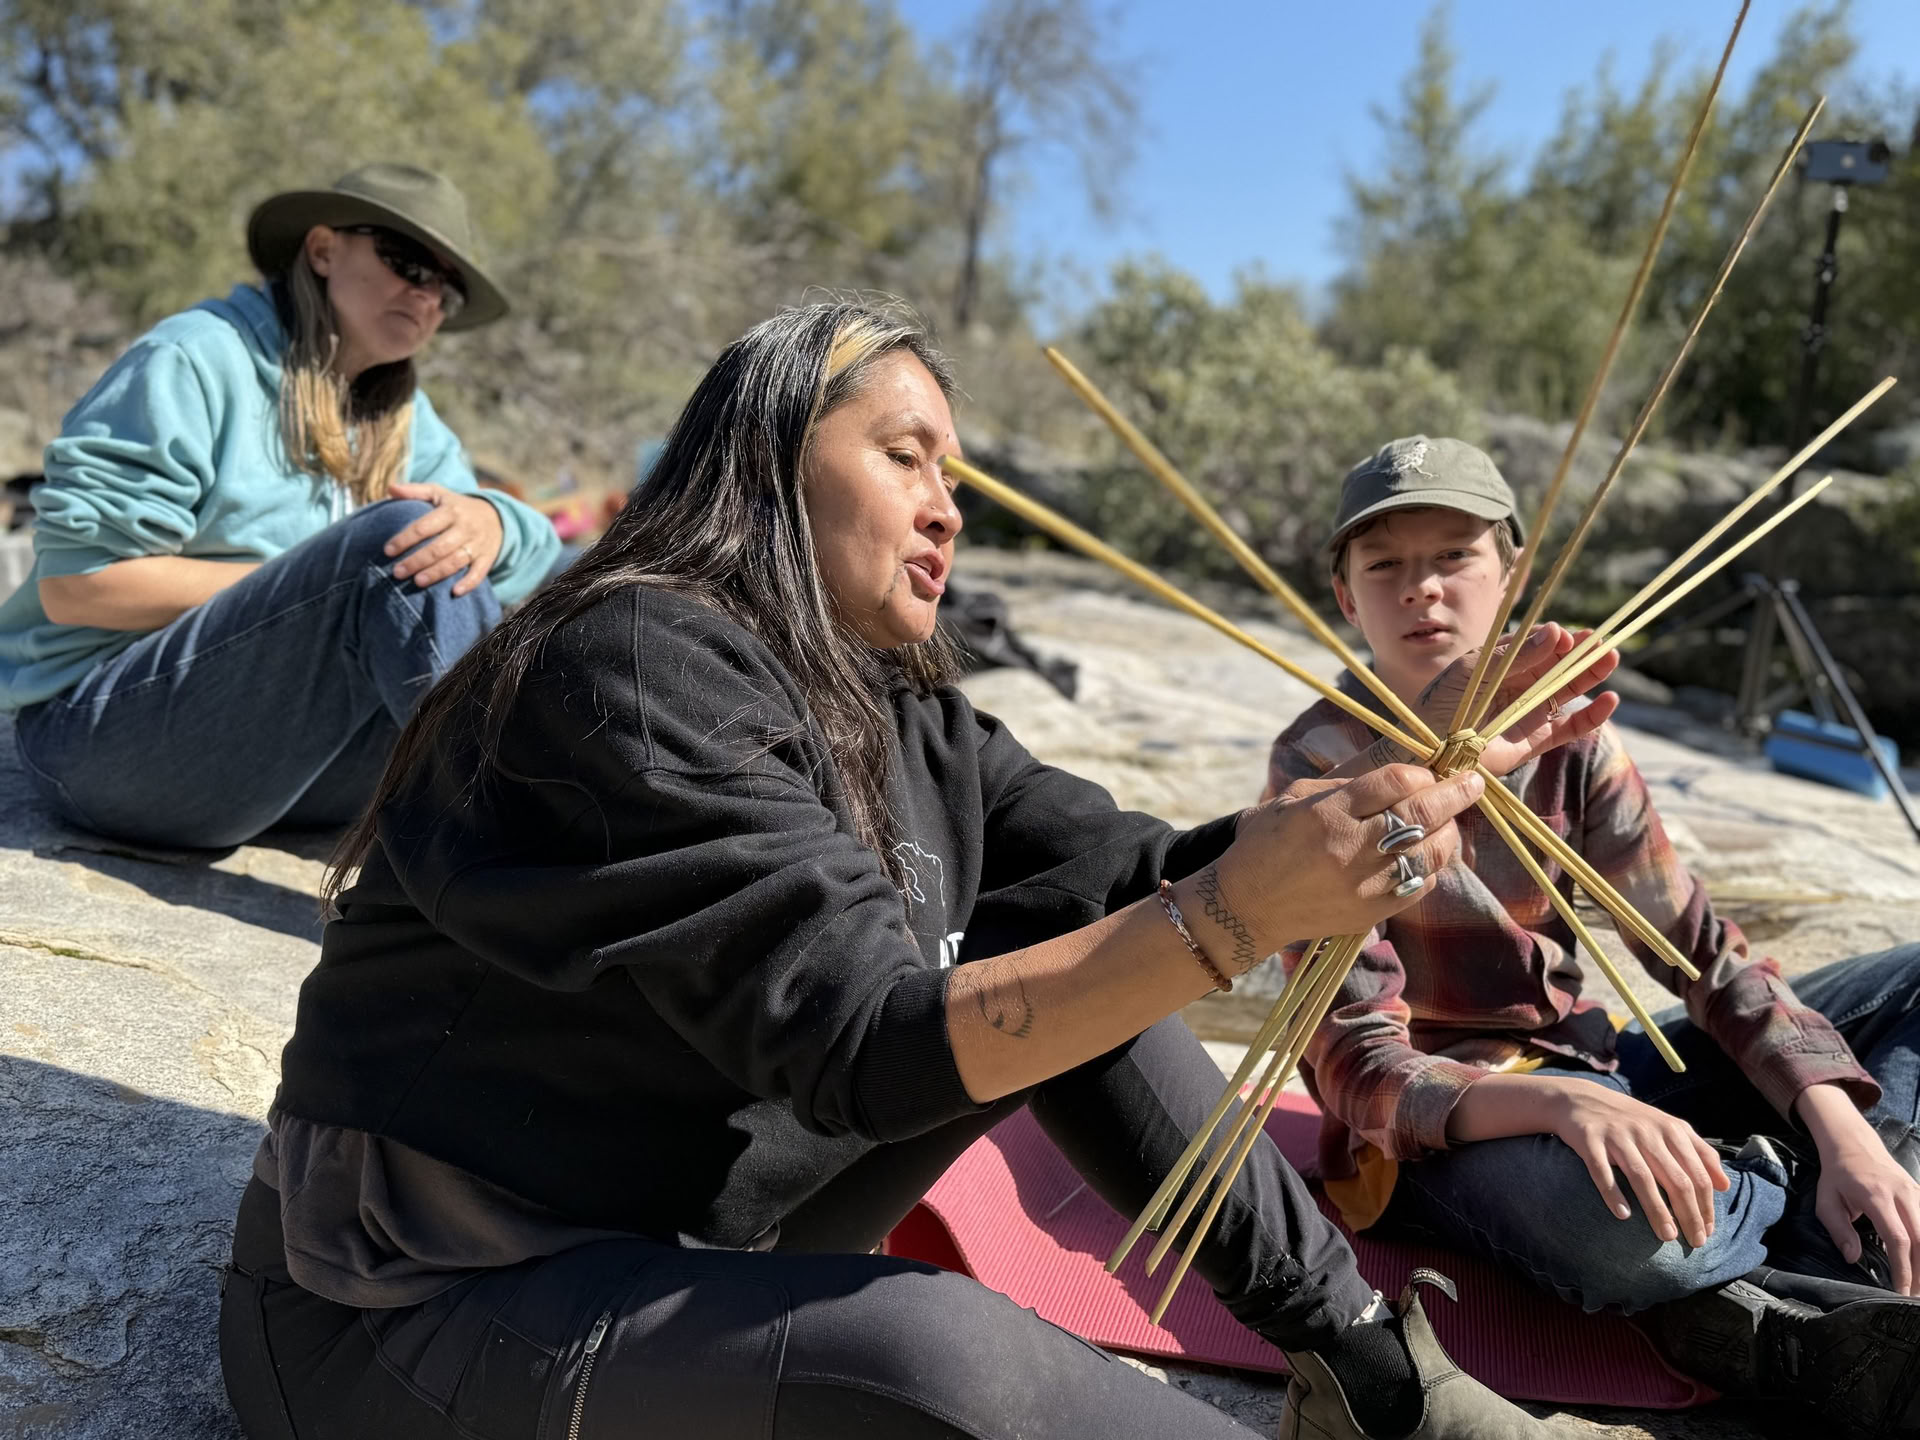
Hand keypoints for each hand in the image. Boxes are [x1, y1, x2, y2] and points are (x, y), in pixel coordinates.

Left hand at [383, 482, 504, 595]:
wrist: (495, 516)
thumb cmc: (457, 506)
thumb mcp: (438, 493)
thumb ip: (414, 491)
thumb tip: (390, 488)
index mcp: (451, 510)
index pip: (424, 526)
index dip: (405, 539)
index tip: (388, 551)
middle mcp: (465, 527)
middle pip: (439, 547)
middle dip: (417, 560)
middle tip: (397, 572)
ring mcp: (477, 544)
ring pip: (456, 561)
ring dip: (437, 573)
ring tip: (417, 582)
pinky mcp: (487, 558)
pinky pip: (479, 572)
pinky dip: (469, 583)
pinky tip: (454, 592)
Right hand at [1214, 763, 1482, 953]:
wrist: (1246, 906)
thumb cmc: (1268, 843)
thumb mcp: (1296, 798)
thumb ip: (1346, 783)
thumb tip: (1400, 770)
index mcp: (1328, 813)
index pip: (1394, 782)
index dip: (1421, 773)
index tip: (1431, 771)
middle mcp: (1350, 848)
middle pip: (1421, 813)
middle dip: (1455, 794)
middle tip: (1473, 781)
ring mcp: (1365, 884)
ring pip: (1430, 851)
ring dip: (1447, 831)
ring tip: (1448, 819)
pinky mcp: (1373, 911)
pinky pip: (1420, 883)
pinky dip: (1430, 865)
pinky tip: (1425, 853)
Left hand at [1416, 624, 1619, 776]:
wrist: (1430, 751)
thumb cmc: (1441, 705)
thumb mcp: (1474, 672)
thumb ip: (1514, 656)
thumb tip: (1554, 632)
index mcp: (1500, 664)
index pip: (1535, 644)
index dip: (1553, 639)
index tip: (1565, 635)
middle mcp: (1518, 685)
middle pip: (1556, 665)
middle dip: (1579, 652)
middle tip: (1600, 641)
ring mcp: (1528, 712)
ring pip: (1567, 691)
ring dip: (1590, 675)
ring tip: (1609, 658)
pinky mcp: (1535, 740)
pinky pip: (1570, 728)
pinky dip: (1592, 717)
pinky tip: (1609, 700)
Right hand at [1545, 1081, 1728, 1247]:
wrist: (1581, 1098)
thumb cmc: (1632, 1120)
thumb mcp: (1669, 1127)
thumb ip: (1699, 1152)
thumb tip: (1724, 1185)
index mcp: (1671, 1130)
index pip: (1698, 1174)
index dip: (1706, 1206)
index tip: (1708, 1231)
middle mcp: (1647, 1132)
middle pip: (1676, 1179)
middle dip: (1689, 1215)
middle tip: (1695, 1242)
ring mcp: (1617, 1135)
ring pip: (1642, 1177)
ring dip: (1657, 1210)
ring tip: (1667, 1236)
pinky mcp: (1590, 1140)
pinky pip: (1601, 1170)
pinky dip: (1613, 1193)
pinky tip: (1623, 1214)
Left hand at [1804, 1110, 1919, 1295]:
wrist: (1853, 1143)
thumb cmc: (1838, 1175)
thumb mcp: (1826, 1200)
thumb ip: (1838, 1230)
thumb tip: (1853, 1258)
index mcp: (1877, 1196)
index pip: (1898, 1238)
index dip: (1903, 1268)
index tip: (1900, 1290)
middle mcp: (1902, 1194)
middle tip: (1914, 1296)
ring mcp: (1915, 1192)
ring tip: (1919, 1284)